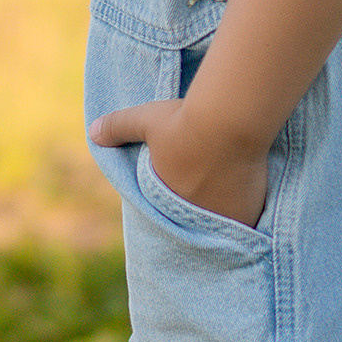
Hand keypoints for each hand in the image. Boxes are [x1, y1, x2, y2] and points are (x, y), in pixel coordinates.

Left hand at [92, 97, 269, 230]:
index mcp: (164, 197)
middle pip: (194, 217)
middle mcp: (192, 215)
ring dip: (221, 211)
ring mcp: (221, 218)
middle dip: (197, 208)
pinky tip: (248, 200)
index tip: (180, 192)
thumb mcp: (145, 120)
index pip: (164, 210)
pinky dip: (245, 212)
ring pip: (220, 220)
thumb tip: (93, 132)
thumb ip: (119, 128)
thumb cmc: (183, 122)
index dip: (172, 201)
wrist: (227, 123)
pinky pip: (246, 221)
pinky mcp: (247, 214)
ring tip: (229, 197)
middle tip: (206, 196)